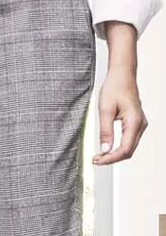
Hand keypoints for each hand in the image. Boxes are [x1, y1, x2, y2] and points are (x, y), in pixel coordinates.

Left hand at [94, 23, 147, 165]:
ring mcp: (139, 124)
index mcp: (134, 121)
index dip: (110, 158)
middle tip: (95, 160)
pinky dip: (118, 147)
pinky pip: (128, 141)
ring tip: (99, 155)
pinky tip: (106, 148)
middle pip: (128, 151)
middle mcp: (140, 124)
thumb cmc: (115, 87)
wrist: (122, 75)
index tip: (97, 160)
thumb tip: (105, 149)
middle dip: (112, 158)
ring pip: (129, 147)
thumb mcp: (105, 110)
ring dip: (115, 154)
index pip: (125, 149)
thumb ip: (105, 131)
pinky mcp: (135, 123)